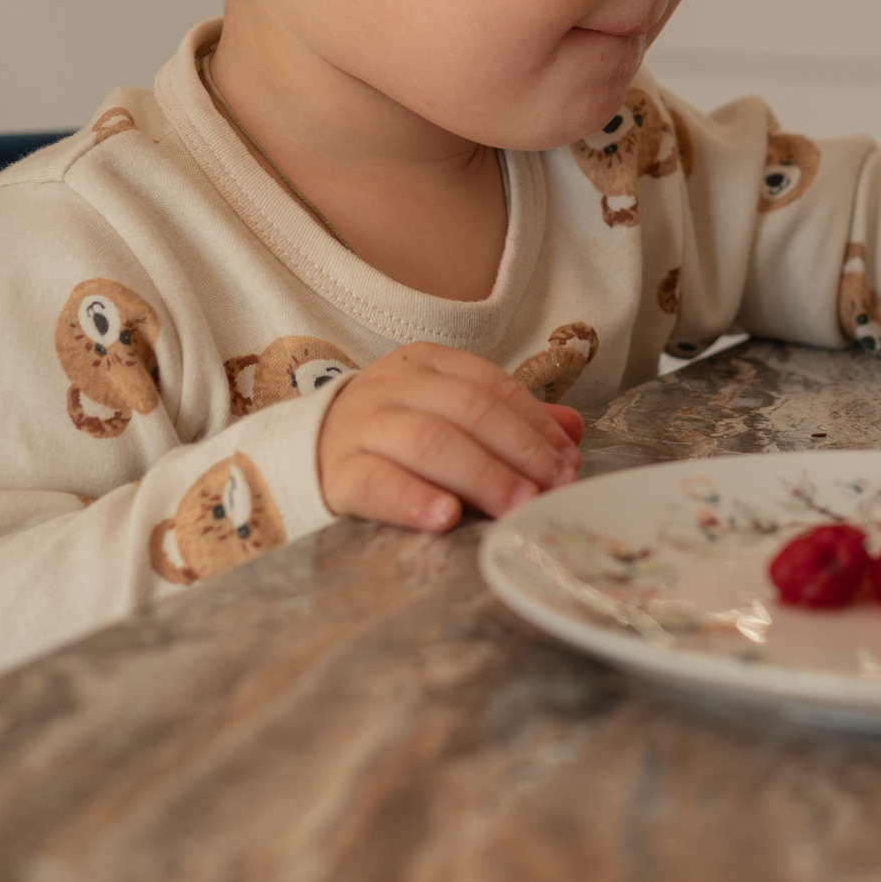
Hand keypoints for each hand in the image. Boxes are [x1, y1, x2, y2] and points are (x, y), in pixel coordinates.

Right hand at [316, 342, 584, 531]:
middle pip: (467, 411)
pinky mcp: (336, 473)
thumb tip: (574, 431)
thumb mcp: (448, 417)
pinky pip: (376, 483)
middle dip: (518, 452)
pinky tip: (445, 516)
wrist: (306, 455)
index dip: (535, 424)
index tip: (568, 462)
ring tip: (515, 506)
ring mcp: (361, 427)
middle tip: (551, 489)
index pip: (491, 386)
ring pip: (429, 442)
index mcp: (426, 364)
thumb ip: (508, 421)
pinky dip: (413, 499)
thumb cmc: (393, 438)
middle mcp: (393, 387)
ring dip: (481, 475)